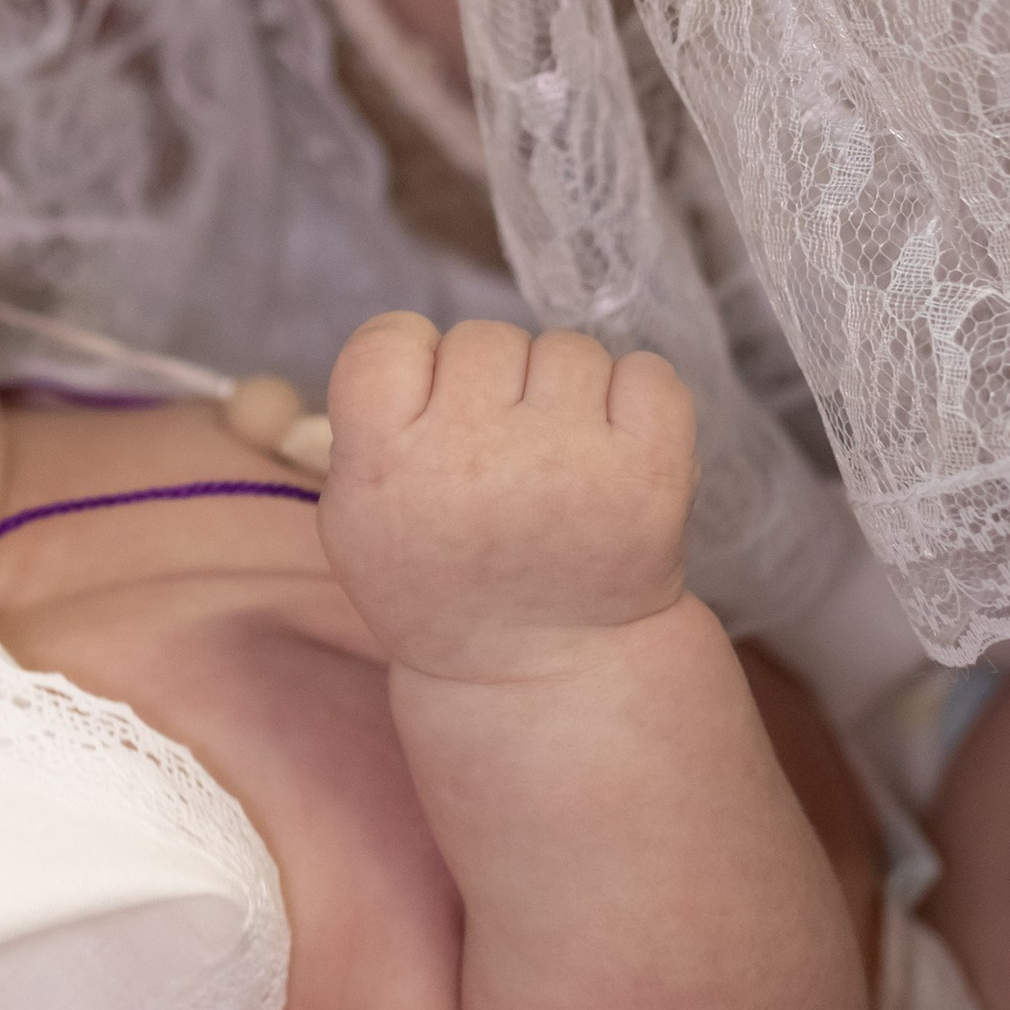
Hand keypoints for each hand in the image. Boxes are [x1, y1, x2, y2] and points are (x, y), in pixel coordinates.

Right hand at [316, 316, 698, 683]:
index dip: (414, 362)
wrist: (544, 671)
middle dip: (493, 383)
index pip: (389, 339)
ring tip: (558, 462)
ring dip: (564, 392)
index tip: (431, 410)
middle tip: (499, 456)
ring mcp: (568, 462)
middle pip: (483, 338)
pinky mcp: (651, 475)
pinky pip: (649, 373)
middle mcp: (473, 457)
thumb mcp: (358, 521)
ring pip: (565, 348)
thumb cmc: (443, 580)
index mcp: (386, 468)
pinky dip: (637, 400)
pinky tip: (614, 453)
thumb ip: (366, 426)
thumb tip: (418, 348)